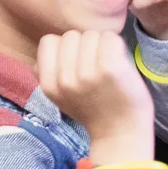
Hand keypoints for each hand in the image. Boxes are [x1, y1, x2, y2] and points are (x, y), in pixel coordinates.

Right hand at [38, 29, 153, 166]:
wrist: (120, 134)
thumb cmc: (93, 110)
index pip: (48, 42)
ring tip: (107, 64)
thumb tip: (50, 45)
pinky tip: (119, 60)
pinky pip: (110, 37)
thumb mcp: (60, 96)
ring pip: (91, 34)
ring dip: (101, 44)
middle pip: (71, 35)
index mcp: (49, 85)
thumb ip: (51, 72)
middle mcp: (65, 79)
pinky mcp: (111, 69)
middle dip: (84, 45)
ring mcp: (88, 74)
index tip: (76, 61)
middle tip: (95, 64)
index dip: (64, 47)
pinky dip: (116, 44)